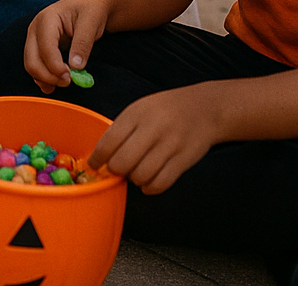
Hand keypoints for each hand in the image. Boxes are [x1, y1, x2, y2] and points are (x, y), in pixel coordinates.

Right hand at [23, 0, 109, 90]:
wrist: (92, 5)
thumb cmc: (91, 10)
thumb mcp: (91, 23)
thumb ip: (82, 44)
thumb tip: (76, 67)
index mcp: (47, 19)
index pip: (45, 48)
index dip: (56, 66)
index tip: (71, 77)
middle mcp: (36, 29)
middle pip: (32, 60)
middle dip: (48, 76)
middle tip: (69, 82)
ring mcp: (35, 39)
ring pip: (31, 65)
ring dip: (45, 79)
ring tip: (65, 83)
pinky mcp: (39, 48)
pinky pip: (36, 66)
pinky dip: (43, 78)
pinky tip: (55, 84)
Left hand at [88, 84, 224, 193]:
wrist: (204, 109)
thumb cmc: (165, 109)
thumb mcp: (140, 109)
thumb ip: (121, 129)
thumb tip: (102, 155)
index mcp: (137, 114)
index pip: (109, 141)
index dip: (97, 158)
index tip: (93, 164)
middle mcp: (153, 129)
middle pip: (122, 162)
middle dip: (114, 170)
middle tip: (116, 168)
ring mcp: (170, 146)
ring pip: (140, 176)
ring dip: (133, 179)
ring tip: (135, 172)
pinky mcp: (183, 161)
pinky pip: (160, 183)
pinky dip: (150, 187)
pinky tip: (148, 181)